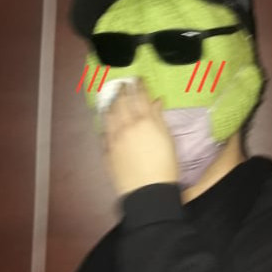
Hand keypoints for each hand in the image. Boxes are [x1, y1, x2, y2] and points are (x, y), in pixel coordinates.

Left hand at [101, 79, 178, 197]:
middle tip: (122, 84)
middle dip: (122, 90)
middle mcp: (126, 126)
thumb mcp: (168, 140)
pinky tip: (106, 120)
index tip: (137, 79)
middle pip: (121, 102)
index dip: (138, 86)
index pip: (139, 97)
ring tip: (111, 98)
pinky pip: (103, 132)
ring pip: (108, 115)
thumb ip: (159, 118)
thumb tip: (156, 101)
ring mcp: (114, 138)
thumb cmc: (165, 166)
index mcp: (144, 121)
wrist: (148, 192)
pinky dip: (105, 123)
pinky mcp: (107, 151)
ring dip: (110, 104)